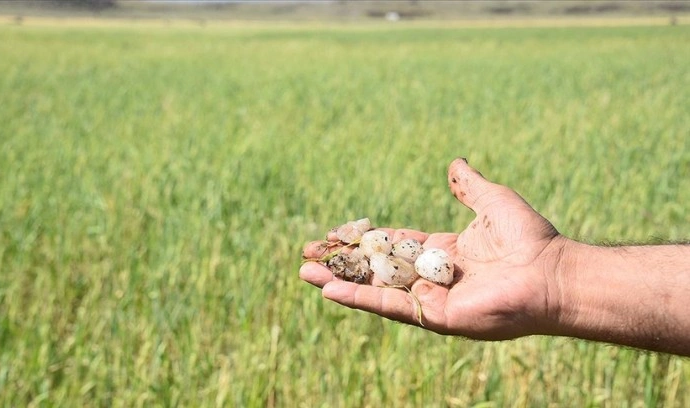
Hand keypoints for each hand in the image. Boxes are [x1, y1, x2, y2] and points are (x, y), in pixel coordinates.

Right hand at [300, 158, 568, 339]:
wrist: (552, 272)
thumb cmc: (528, 237)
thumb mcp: (492, 201)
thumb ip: (469, 186)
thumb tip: (455, 163)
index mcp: (443, 253)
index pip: (394, 246)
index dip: (365, 239)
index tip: (336, 233)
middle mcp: (432, 278)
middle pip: (376, 269)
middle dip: (343, 262)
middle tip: (309, 254)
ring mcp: (431, 299)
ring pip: (375, 289)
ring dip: (340, 282)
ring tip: (305, 272)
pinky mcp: (433, 316)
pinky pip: (390, 306)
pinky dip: (358, 299)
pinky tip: (329, 291)